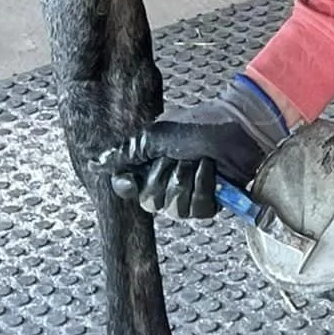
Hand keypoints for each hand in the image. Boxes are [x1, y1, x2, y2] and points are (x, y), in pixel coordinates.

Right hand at [102, 73, 288, 219]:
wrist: (237, 126)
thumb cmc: (199, 125)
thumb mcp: (157, 135)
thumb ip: (127, 152)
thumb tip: (96, 162)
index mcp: (148, 168)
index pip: (127, 188)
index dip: (133, 182)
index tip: (138, 170)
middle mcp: (163, 186)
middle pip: (151, 200)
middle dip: (168, 172)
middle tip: (182, 154)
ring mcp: (186, 198)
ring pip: (175, 207)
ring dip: (190, 177)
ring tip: (201, 159)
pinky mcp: (208, 205)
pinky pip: (198, 209)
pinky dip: (206, 185)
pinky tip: (213, 170)